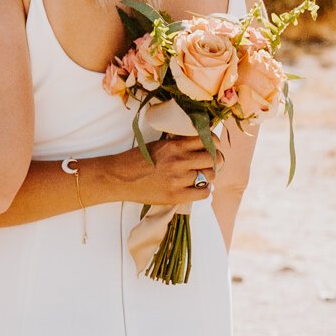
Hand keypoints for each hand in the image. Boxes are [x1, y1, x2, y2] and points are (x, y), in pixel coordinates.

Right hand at [89, 135, 217, 206]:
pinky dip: (204, 190)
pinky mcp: (176, 195)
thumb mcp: (159, 144)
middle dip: (216, 160)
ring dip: (209, 175)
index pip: (208, 140)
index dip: (214, 143)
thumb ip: (179, 143)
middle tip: (211, 163)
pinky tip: (197, 187)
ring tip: (201, 176)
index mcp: (174, 145)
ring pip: (210, 175)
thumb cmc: (137, 159)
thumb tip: (201, 143)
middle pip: (214, 159)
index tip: (213, 146)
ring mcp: (178, 179)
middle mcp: (179, 161)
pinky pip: (204, 193)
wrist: (119, 178)